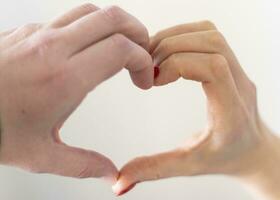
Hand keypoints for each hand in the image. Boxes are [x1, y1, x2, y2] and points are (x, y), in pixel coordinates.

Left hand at [0, 4, 152, 181]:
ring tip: (122, 47)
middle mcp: (53, 49)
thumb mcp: (40, 156)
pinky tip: (88, 50)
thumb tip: (110, 174)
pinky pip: (69, 19)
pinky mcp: (27, 32)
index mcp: (64, 78)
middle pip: (113, 19)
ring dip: (115, 26)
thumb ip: (83, 165)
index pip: (121, 49)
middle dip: (138, 34)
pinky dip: (90, 29)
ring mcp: (38, 35)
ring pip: (92, 12)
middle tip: (143, 54)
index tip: (144, 79)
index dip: (143, 61)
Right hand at [114, 21, 279, 194]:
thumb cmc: (225, 158)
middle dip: (171, 47)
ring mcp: (237, 70)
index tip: (155, 80)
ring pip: (211, 33)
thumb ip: (153, 170)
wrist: (252, 150)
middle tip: (148, 66)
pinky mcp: (230, 63)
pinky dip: (183, 35)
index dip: (178, 64)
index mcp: (230, 109)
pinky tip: (167, 52)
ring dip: (176, 37)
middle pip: (212, 43)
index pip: (213, 67)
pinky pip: (209, 35)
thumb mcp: (188, 165)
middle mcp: (239, 83)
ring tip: (154, 56)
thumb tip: (119, 183)